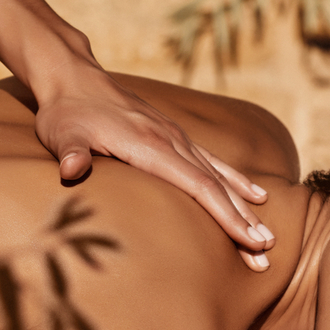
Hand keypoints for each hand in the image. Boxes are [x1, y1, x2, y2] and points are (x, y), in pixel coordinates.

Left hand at [32, 68, 273, 271]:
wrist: (74, 76)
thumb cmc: (66, 111)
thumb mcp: (62, 133)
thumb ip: (70, 152)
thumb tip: (70, 169)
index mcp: (151, 146)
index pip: (198, 186)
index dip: (224, 214)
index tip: (247, 240)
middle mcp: (172, 141)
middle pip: (216, 187)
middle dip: (242, 221)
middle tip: (265, 253)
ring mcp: (175, 137)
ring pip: (219, 177)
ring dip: (244, 207)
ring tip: (267, 237)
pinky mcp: (173, 136)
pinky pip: (212, 162)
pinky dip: (235, 181)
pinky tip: (255, 195)